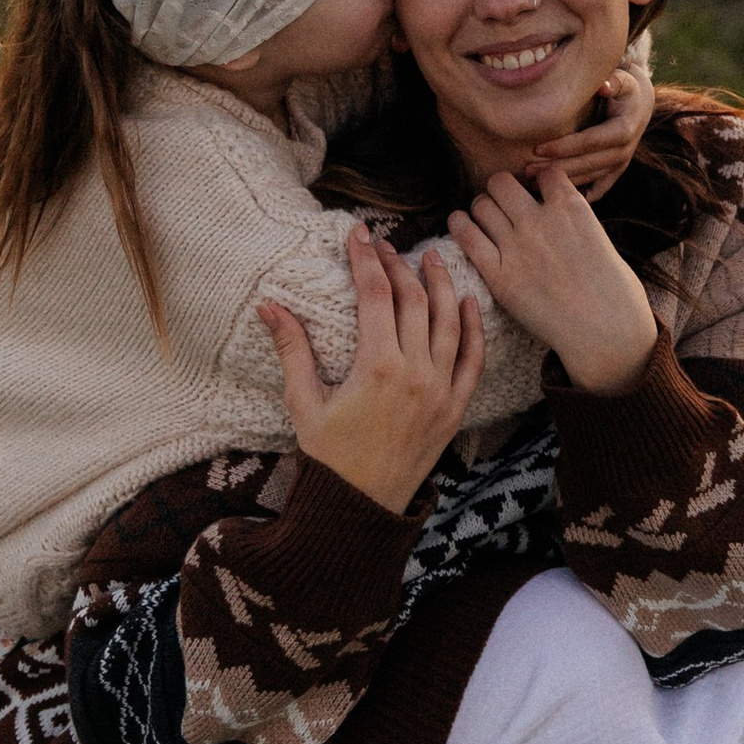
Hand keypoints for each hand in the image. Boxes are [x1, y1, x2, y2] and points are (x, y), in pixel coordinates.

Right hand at [259, 232, 485, 516]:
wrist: (361, 507)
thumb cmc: (328, 456)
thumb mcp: (304, 402)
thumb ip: (292, 349)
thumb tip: (269, 305)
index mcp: (376, 366)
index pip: (376, 295)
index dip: (367, 259)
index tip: (359, 236)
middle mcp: (415, 372)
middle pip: (414, 300)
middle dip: (399, 266)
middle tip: (387, 246)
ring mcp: (441, 390)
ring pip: (449, 322)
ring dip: (442, 285)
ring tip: (432, 258)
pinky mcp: (455, 408)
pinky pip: (473, 359)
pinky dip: (474, 328)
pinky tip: (470, 302)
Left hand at [447, 165, 658, 394]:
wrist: (606, 331)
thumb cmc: (611, 289)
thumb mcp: (599, 237)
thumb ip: (572, 216)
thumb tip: (551, 206)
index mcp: (571, 207)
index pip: (543, 172)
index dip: (537, 179)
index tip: (535, 191)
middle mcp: (541, 220)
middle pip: (501, 181)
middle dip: (501, 191)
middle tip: (504, 207)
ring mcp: (517, 247)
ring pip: (480, 203)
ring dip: (481, 209)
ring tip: (486, 221)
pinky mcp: (499, 275)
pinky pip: (465, 234)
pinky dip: (461, 225)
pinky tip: (463, 227)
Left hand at [530, 47, 655, 201]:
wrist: (639, 103)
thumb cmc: (624, 87)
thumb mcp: (622, 80)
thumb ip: (613, 80)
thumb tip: (603, 85)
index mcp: (625, 129)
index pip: (590, 141)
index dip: (564, 147)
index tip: (537, 149)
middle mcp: (625, 151)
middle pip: (588, 164)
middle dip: (558, 169)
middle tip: (528, 171)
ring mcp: (621, 164)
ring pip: (590, 178)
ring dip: (563, 182)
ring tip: (533, 183)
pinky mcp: (616, 171)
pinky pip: (599, 187)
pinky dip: (580, 194)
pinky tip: (558, 200)